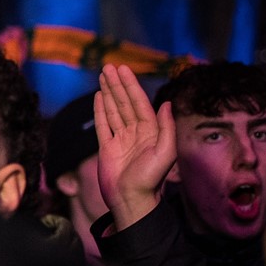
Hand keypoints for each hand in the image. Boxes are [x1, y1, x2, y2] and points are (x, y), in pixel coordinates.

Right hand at [94, 64, 176, 230]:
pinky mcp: (107, 147)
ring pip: (114, 110)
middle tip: (109, 67)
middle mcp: (136, 132)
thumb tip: (165, 104)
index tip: (122, 70)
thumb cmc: (150, 179)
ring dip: (109, 92)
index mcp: (151, 131)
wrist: (130, 199)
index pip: (138, 102)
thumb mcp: (165, 153)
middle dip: (117, 84)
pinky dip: (100, 110)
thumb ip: (166, 128)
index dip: (130, 85)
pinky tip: (99, 97)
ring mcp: (121, 139)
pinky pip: (103, 125)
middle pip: (125, 102)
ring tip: (103, 76)